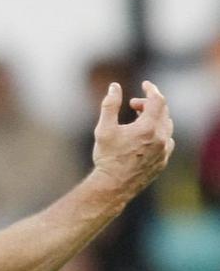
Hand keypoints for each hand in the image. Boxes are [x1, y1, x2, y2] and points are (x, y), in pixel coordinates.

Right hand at [92, 80, 174, 198]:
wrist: (114, 185)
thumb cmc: (107, 157)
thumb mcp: (104, 128)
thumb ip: (110, 104)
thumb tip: (114, 86)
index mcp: (148, 128)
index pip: (158, 100)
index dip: (152, 89)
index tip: (144, 84)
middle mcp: (161, 139)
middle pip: (163, 111)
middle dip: (149, 103)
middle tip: (133, 105)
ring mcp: (164, 151)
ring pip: (167, 126)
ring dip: (155, 117)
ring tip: (137, 118)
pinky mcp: (163, 161)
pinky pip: (167, 140)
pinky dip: (159, 131)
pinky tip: (144, 135)